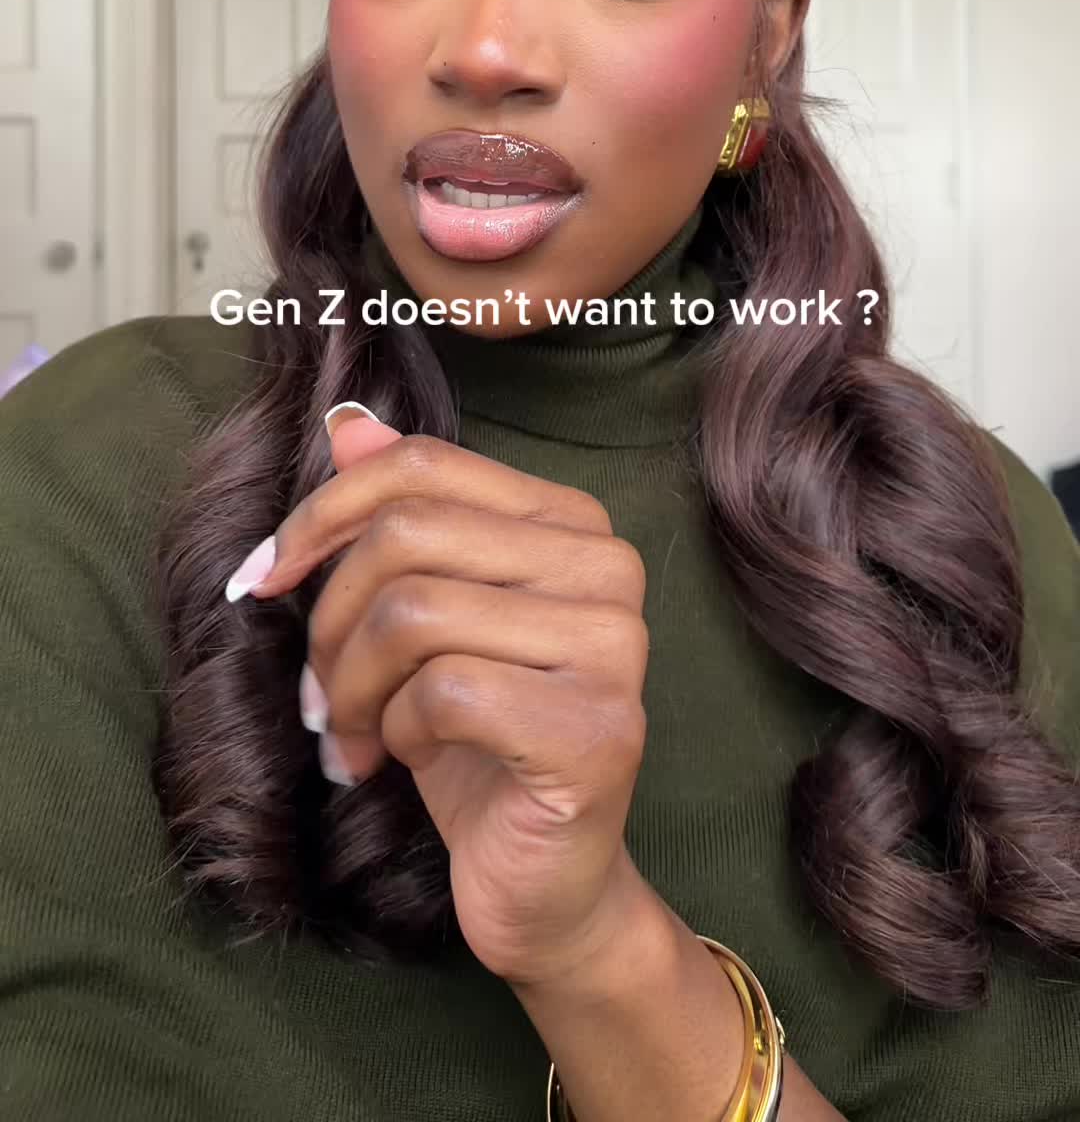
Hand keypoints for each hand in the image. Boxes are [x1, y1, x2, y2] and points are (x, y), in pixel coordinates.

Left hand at [236, 407, 652, 988]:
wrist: (545, 886)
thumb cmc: (477, 743)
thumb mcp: (421, 617)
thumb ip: (399, 514)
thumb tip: (347, 422)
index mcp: (570, 520)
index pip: (422, 466)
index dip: (321, 515)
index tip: (263, 578)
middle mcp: (607, 567)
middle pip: (407, 535)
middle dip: (331, 619)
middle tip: (318, 693)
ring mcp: (614, 648)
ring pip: (413, 612)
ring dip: (353, 687)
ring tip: (357, 734)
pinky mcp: (596, 731)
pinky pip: (443, 692)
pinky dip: (398, 730)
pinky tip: (408, 759)